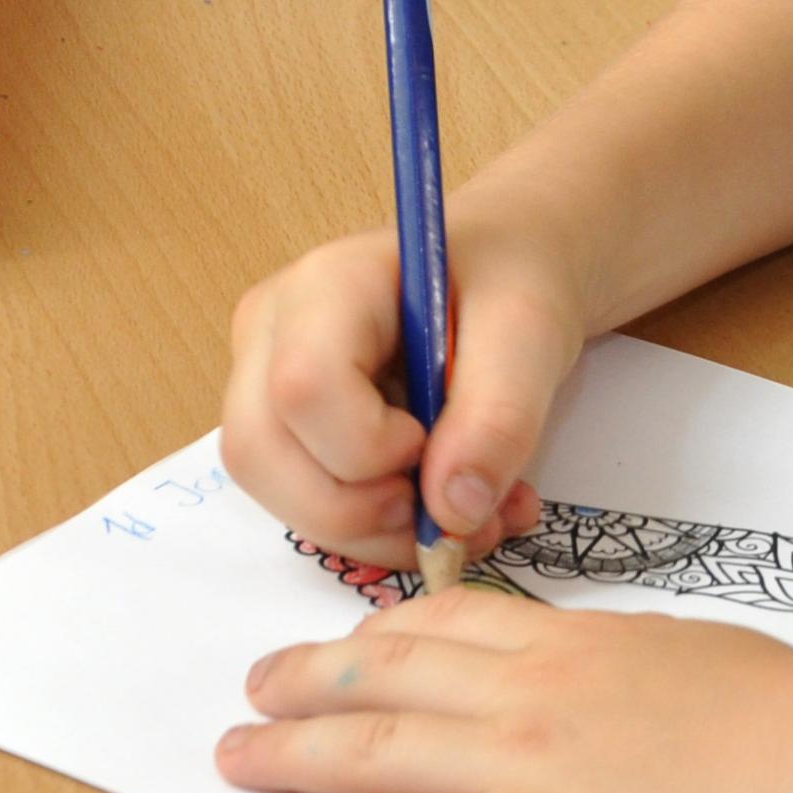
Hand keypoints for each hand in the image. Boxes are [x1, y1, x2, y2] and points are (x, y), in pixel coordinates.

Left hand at [217, 591, 792, 792]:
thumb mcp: (692, 657)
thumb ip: (626, 667)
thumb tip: (607, 680)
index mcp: (574, 644)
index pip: (450, 626)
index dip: (382, 633)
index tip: (344, 639)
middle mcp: (526, 699)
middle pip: (387, 678)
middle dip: (307, 681)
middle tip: (254, 687)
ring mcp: (519, 775)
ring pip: (371, 754)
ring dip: (290, 755)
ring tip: (233, 756)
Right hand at [221, 217, 580, 566]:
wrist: (505, 259)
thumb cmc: (513, 272)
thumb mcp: (531, 331)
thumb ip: (498, 418)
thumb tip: (452, 511)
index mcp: (326, 284)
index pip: (303, 387)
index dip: (368, 448)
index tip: (437, 445)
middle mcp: (271, 329)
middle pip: (261, 451)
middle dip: (358, 513)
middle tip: (453, 514)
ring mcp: (265, 376)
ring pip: (272, 488)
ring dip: (370, 532)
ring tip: (466, 517)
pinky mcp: (284, 421)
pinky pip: (300, 498)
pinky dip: (372, 529)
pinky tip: (440, 508)